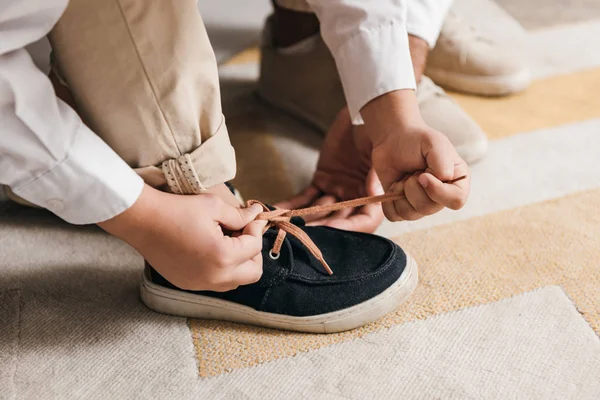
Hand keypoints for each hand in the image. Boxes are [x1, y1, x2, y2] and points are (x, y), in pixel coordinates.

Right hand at [98, 185, 266, 290]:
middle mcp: (214, 276)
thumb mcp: (213, 206)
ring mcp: (199, 284)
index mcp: (222, 256)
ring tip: (229, 241)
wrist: (142, 220)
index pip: (254, 247)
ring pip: (235, 281)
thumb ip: (240, 215)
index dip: (255, 229)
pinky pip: (216, 283)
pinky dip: (222, 270)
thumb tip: (257, 214)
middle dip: (254, 252)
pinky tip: (213, 250)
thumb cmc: (177, 209)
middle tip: (245, 234)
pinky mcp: (188, 284)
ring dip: (239, 263)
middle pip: (252, 273)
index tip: (251, 218)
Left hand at [276, 108, 383, 232]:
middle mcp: (355, 196)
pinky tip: (278, 211)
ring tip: (286, 228)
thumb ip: (376, 172)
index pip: (365, 220)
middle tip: (301, 235)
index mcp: (373, 193)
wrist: (359, 112)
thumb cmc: (375, 129)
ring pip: (319, 211)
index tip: (332, 229)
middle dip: (321, 229)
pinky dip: (292, 205)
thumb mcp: (378, 148)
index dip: (349, 228)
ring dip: (304, 220)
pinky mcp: (322, 181)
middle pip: (339, 220)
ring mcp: (337, 190)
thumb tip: (374, 193)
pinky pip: (306, 197)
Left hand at [361, 90, 470, 220]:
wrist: (393, 140)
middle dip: (413, 188)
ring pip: (410, 214)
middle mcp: (441, 197)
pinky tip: (393, 186)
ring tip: (403, 177)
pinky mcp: (402, 208)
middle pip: (428, 209)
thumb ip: (443, 161)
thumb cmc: (416, 140)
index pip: (456, 201)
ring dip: (400, 193)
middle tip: (412, 172)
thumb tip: (443, 179)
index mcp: (456, 182)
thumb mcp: (434, 142)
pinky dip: (389, 201)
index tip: (423, 174)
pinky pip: (394, 216)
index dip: (437, 191)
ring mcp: (421, 204)